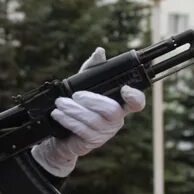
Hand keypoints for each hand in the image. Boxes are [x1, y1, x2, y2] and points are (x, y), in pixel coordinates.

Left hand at [30, 48, 146, 177]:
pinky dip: (68, 120)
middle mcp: (115, 120)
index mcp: (119, 105)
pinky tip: (58, 114)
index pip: (136, 103)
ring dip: (74, 110)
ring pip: (93, 120)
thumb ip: (92, 69)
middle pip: (111, 110)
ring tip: (60, 103)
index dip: (135, 97)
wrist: (62, 135)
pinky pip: (81, 130)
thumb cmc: (77, 107)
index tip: (125, 89)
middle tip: (75, 95)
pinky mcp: (91, 142)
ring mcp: (104, 133)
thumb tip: (99, 52)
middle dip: (92, 100)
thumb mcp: (83, 85)